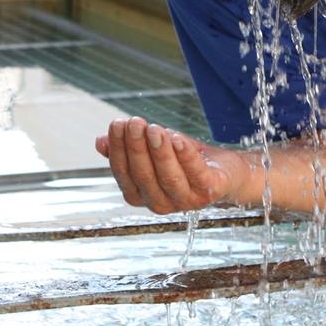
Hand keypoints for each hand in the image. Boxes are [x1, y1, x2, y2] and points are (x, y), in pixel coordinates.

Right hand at [96, 117, 244, 213]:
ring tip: (154, 129)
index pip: (124, 173)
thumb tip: (99, 142)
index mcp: (141, 194)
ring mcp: (186, 201)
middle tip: (134, 123)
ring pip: (168, 177)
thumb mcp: (154, 150)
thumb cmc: (186, 160)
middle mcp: (160, 203)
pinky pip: (195, 174)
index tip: (117, 124)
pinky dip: (185, 156)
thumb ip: (129, 148)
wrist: (226, 171)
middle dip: (137, 147)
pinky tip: (177, 138)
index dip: (118, 149)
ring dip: (160, 152)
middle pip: (144, 175)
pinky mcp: (209, 192)